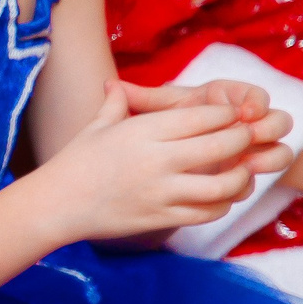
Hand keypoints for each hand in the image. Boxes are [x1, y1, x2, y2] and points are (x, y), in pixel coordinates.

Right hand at [33, 80, 276, 241]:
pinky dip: (223, 205)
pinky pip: (207, 213)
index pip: (203, 116)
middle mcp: (157, 160)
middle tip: (246, 138)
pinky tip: (221, 197)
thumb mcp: (97, 126)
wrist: (56, 204)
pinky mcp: (161, 218)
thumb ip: (117, 103)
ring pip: (222, 186)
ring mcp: (161, 192)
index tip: (232, 115)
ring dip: (240, 177)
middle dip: (241, 140)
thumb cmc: (75, 161)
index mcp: (144, 131)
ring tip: (241, 171)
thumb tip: (116, 84)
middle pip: (221, 146)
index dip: (226, 114)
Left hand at [123, 80, 294, 175]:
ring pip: (282, 149)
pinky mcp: (261, 164)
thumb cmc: (177, 120)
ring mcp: (260, 144)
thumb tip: (110, 85)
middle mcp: (252, 119)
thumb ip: (144, 99)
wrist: (194, 143)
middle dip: (268, 128)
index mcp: (231, 98)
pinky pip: (274, 170)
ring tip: (250, 165)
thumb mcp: (163, 109)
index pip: (254, 95)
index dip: (252, 103)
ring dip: (270, 156)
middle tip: (251, 137)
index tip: (240, 113)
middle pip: (278, 121)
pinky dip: (263, 175)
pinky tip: (243, 184)